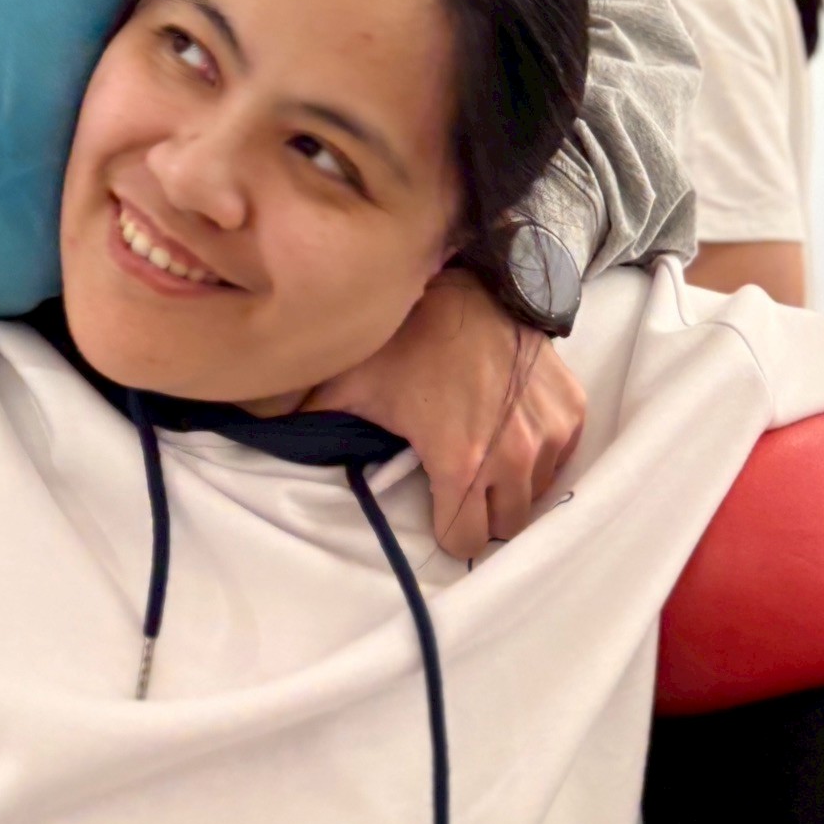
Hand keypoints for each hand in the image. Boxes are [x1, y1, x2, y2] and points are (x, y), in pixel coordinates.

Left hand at [304, 267, 584, 558]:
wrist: (469, 283)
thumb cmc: (408, 337)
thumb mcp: (350, 383)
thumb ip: (307, 418)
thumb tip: (253, 430)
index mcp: (461, 462)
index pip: (463, 539)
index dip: (443, 528)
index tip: (434, 508)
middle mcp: (514, 456)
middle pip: (506, 525)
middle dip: (481, 512)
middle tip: (460, 484)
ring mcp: (549, 431)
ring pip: (536, 493)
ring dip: (512, 484)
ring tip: (485, 452)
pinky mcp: (571, 409)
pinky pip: (562, 456)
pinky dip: (540, 451)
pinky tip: (511, 427)